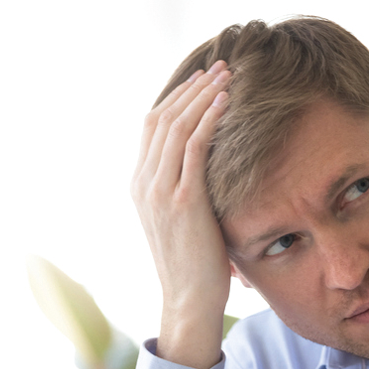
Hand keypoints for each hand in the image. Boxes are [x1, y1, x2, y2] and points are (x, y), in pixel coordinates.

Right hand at [130, 61, 233, 368]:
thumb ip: (192, 192)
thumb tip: (218, 173)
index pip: (153, 128)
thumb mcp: (190, 221)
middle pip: (162, 118)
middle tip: (220, 67)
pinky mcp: (181, 200)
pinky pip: (193, 147)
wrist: (189, 301)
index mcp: (141, 186)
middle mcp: (144, 183)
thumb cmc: (198, 266)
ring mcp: (159, 191)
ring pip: (177, 127)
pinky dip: (208, 119)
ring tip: (227, 75)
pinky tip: (226, 102)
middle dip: (191, 89)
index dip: (178, 99)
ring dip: (203, 96)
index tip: (203, 80)